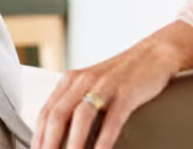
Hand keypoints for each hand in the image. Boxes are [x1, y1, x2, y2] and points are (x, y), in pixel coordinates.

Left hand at [34, 21, 192, 148]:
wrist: (154, 53)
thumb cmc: (121, 74)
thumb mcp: (91, 84)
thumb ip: (74, 102)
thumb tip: (58, 133)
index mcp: (70, 79)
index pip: (46, 111)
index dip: (38, 136)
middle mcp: (83, 80)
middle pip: (57, 115)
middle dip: (49, 142)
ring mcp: (104, 86)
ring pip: (81, 118)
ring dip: (73, 144)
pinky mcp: (126, 93)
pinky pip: (112, 120)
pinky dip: (104, 140)